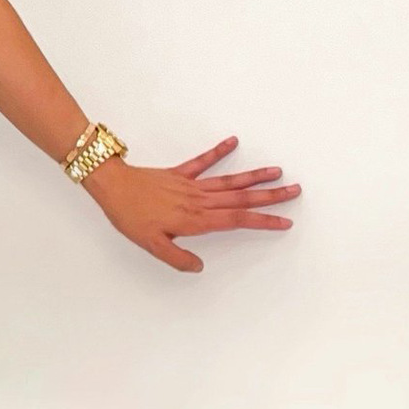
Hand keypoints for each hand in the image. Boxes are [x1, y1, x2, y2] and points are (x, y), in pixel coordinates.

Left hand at [80, 135, 299, 272]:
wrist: (112, 187)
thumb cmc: (130, 217)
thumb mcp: (152, 246)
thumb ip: (177, 258)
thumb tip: (199, 267)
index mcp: (196, 219)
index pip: (237, 219)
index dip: (263, 220)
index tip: (285, 221)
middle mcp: (199, 200)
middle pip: (241, 198)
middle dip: (270, 196)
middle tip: (296, 190)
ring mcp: (191, 185)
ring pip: (229, 180)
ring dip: (254, 176)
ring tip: (277, 172)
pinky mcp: (179, 173)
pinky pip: (202, 161)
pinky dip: (218, 151)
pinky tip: (234, 141)